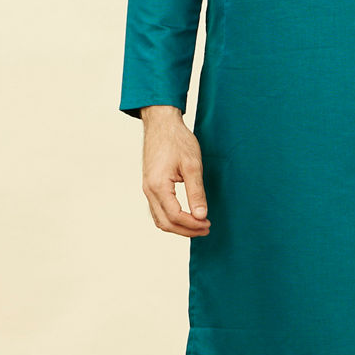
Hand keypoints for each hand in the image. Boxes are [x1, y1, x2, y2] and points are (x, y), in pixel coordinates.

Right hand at [140, 106, 210, 235]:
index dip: (192, 224)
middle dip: (187, 230)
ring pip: (159, 219)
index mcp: (158, 186)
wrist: (161, 124)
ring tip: (198, 224)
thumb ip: (196, 192)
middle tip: (206, 228)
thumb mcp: (192, 165)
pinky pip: (157, 210)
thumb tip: (200, 215)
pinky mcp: (150, 185)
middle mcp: (149, 190)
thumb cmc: (177, 140)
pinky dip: (171, 218)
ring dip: (178, 226)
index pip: (175, 216)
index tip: (208, 223)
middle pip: (165, 223)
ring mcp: (147, 188)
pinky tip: (185, 216)